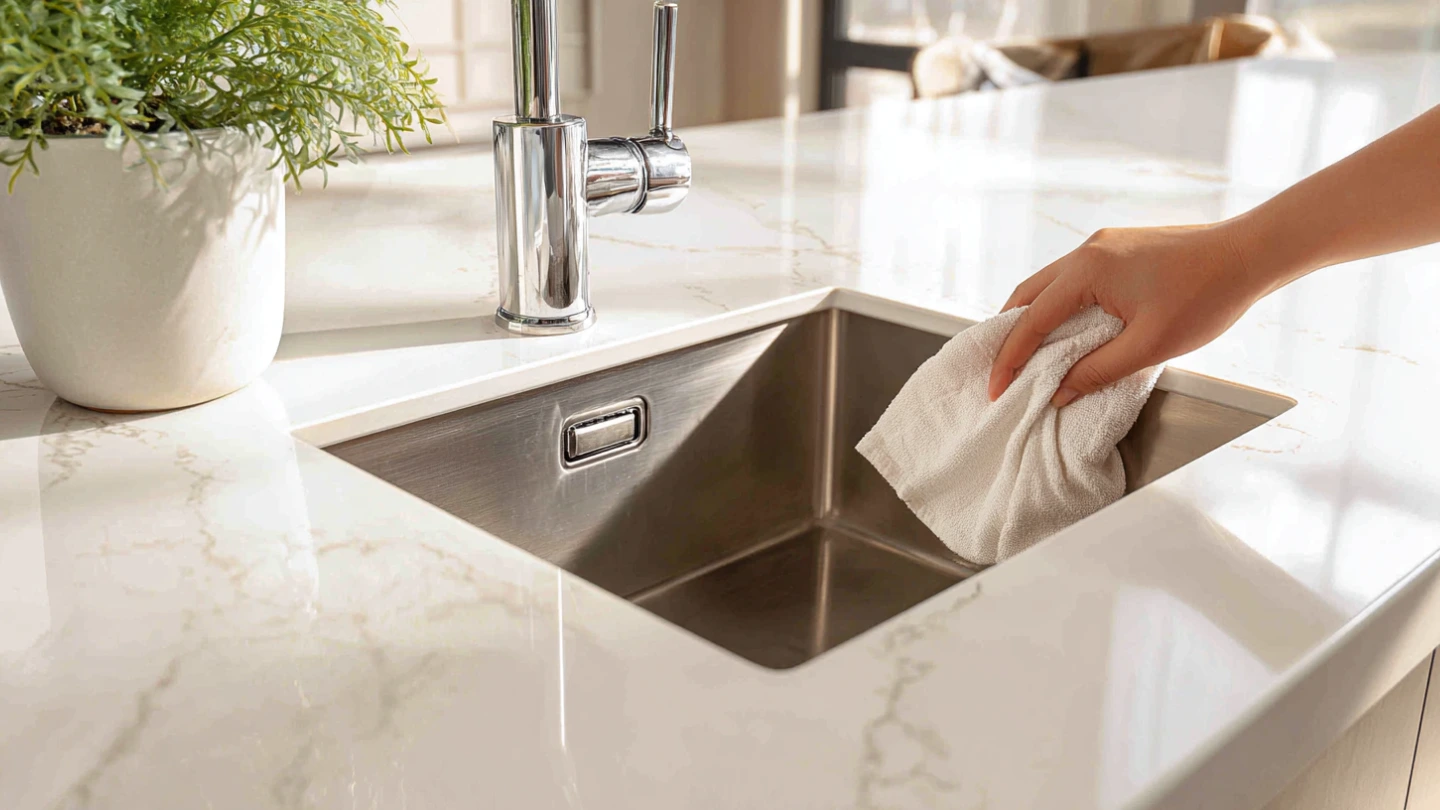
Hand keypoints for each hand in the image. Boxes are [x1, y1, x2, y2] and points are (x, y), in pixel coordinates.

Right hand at [986, 221, 1268, 406]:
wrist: (1251, 252)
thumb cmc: (1207, 297)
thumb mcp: (1149, 346)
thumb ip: (1098, 370)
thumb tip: (1059, 391)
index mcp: (1088, 270)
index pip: (1032, 319)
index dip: (1010, 358)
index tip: (996, 388)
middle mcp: (1087, 251)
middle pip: (1028, 294)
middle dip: (1010, 333)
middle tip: (1001, 370)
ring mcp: (1103, 245)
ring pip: (1050, 283)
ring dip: (1033, 318)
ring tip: (1027, 353)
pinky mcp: (1119, 248)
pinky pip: (1073, 278)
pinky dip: (1059, 305)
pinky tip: (1067, 327)